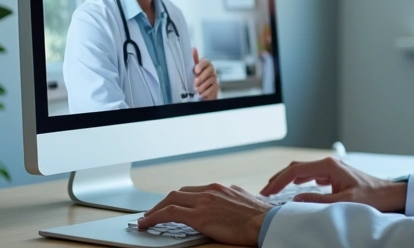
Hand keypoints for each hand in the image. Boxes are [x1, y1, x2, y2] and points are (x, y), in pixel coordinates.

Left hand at [139, 183, 269, 246]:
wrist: (267, 222)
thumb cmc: (261, 217)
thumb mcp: (245, 202)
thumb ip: (233, 199)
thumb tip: (230, 202)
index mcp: (221, 188)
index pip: (192, 191)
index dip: (178, 199)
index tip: (172, 205)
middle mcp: (210, 190)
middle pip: (179, 193)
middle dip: (164, 203)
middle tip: (154, 213)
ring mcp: (204, 202)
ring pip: (170, 200)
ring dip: (155, 210)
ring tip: (147, 219)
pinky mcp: (199, 216)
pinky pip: (169, 213)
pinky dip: (154, 216)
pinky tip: (147, 223)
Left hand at [192, 48, 218, 99]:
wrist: (201, 92)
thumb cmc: (197, 79)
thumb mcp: (194, 69)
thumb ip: (194, 60)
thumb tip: (193, 49)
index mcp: (206, 65)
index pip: (206, 61)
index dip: (201, 65)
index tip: (196, 70)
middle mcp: (211, 71)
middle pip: (210, 71)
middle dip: (202, 77)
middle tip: (195, 83)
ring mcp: (214, 79)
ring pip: (211, 80)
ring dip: (202, 86)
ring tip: (197, 90)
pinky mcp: (216, 87)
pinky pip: (212, 89)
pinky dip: (205, 92)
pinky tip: (201, 94)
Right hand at [259, 156, 407, 212]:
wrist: (389, 194)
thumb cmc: (371, 197)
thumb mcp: (344, 201)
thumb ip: (318, 201)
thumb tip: (295, 201)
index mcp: (328, 166)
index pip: (295, 171)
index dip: (278, 181)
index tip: (267, 192)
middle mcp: (328, 163)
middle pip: (296, 168)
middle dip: (279, 178)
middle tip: (265, 191)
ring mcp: (331, 168)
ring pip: (303, 170)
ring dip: (288, 179)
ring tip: (276, 190)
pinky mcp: (335, 174)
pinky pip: (311, 175)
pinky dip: (299, 181)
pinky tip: (297, 189)